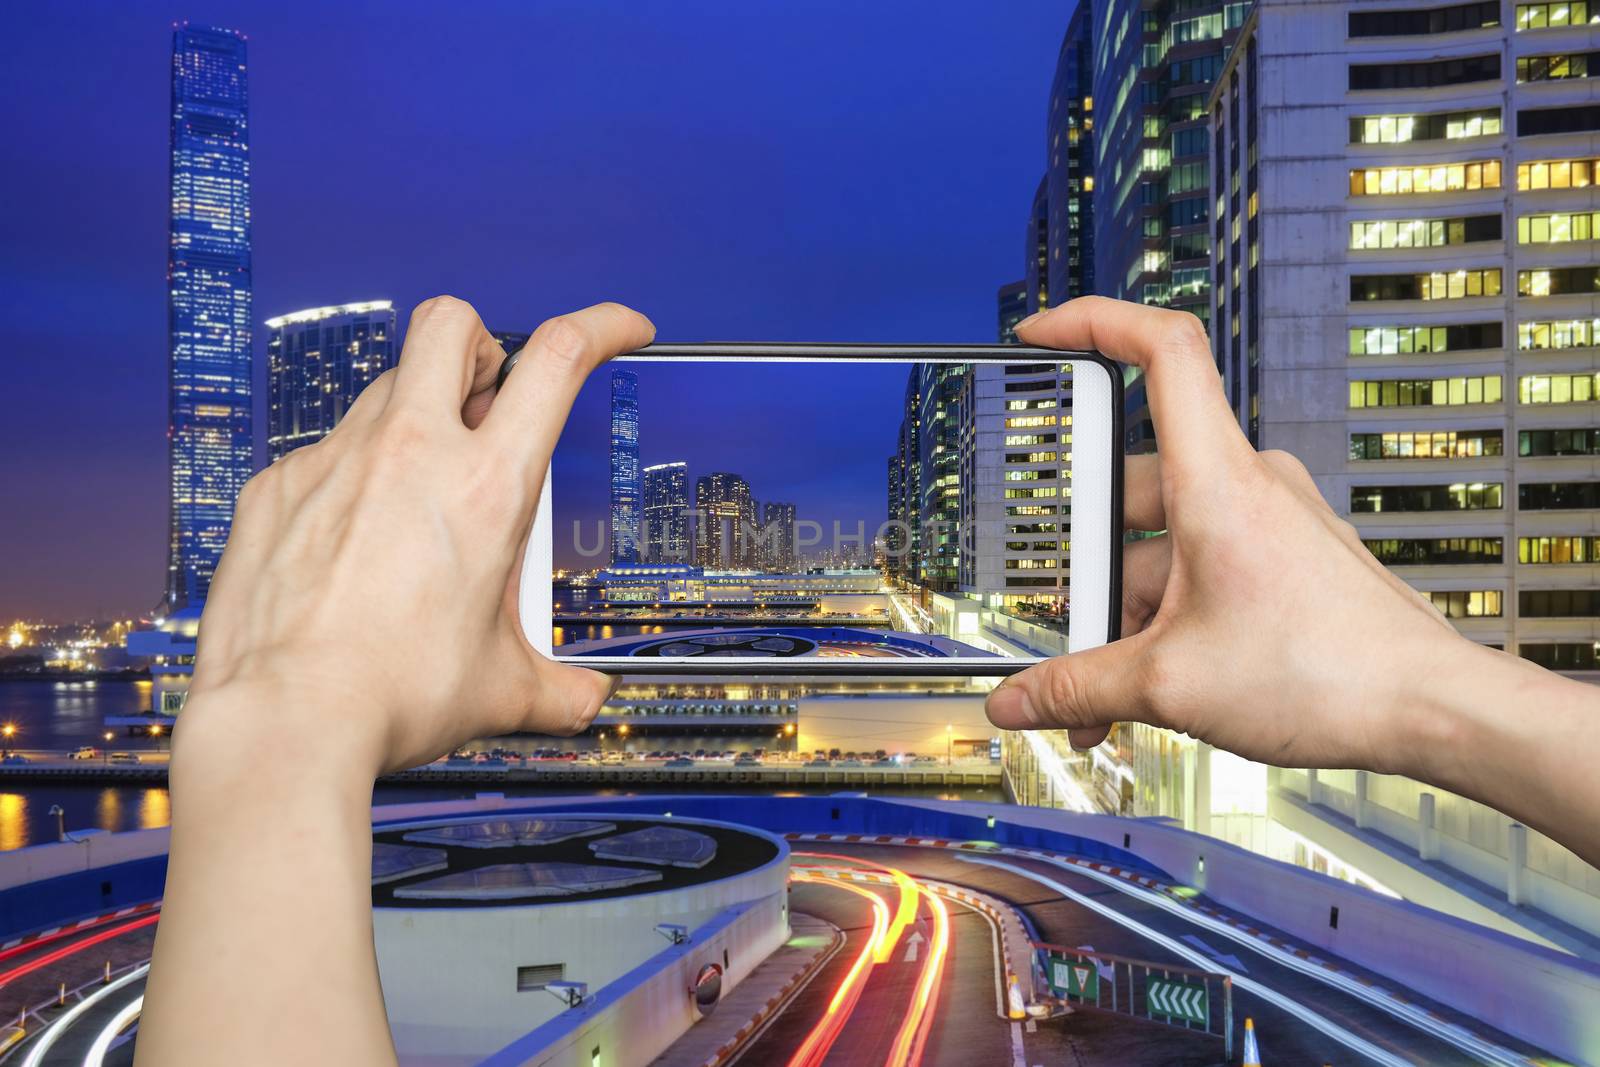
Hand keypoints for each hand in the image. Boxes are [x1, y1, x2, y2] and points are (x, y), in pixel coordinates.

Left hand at [178, 296, 654, 775]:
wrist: (284, 723)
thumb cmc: (392, 698)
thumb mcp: (501, 689)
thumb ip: (557, 687)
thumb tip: (584, 697)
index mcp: (486, 488)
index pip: (557, 359)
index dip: (601, 325)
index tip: (621, 330)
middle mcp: (410, 453)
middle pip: (451, 324)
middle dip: (482, 344)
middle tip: (489, 401)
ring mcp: (334, 461)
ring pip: (385, 387)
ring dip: (418, 416)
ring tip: (421, 496)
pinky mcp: (276, 488)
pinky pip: (325, 453)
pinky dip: (353, 479)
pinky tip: (355, 544)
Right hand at [985, 297, 1474, 774]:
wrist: (1430, 711)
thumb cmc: (1330, 674)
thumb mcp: (1169, 685)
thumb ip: (1077, 688)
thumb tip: (1014, 701)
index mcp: (1218, 482)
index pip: (1162, 350)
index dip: (1095, 321)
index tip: (1040, 334)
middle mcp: (1247, 485)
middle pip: (1132, 488)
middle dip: (1084, 564)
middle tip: (1057, 616)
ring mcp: (1271, 521)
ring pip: (1163, 545)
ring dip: (1122, 613)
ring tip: (1097, 690)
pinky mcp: (1285, 559)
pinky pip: (1200, 570)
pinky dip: (1164, 620)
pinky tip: (1144, 686)